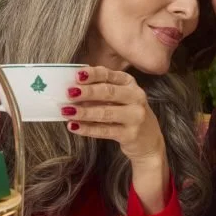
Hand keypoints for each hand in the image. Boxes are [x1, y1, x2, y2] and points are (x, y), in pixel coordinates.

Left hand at [65, 66, 169, 213]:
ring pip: (106, 113)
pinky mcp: (130, 135)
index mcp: (130, 83)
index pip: (109, 75)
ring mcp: (135, 117)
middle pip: (108, 92)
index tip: (76, 75)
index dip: (93, 74)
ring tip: (66, 111)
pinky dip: (87, 129)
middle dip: (87, 92)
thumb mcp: (121, 97)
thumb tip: (72, 88)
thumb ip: (101, 90)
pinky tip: (73, 126)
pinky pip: (105, 131)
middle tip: (69, 93)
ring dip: (84, 112)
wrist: (149, 141)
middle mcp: (136, 97)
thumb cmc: (128, 114)